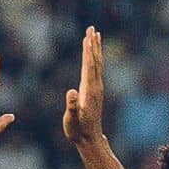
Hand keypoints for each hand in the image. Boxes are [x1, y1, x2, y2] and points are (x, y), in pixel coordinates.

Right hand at [59, 25, 109, 148]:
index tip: (87, 36)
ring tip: (94, 36)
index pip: (88, 66)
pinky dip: (95, 60)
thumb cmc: (78, 130)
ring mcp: (97, 89)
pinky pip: (96, 71)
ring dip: (95, 50)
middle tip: (92, 28)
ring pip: (97, 64)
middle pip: (95, 61)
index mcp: (89, 90)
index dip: (87, 51)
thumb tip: (71, 92)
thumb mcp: (72, 119)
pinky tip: (93, 57)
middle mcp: (96, 87)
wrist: (90, 140)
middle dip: (93, 44)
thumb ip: (71, 106)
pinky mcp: (95, 92)